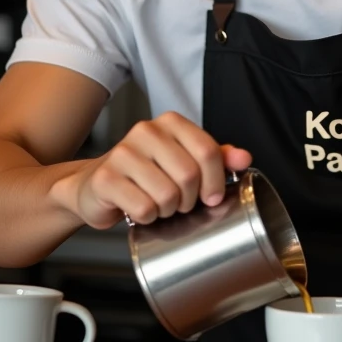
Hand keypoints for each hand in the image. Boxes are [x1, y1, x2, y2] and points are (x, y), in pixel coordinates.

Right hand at [56, 112, 251, 229]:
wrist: (96, 187)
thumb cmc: (147, 175)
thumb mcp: (185, 161)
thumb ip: (217, 157)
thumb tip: (244, 158)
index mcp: (170, 123)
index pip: (208, 151)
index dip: (216, 181)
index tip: (212, 197)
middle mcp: (146, 131)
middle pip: (189, 175)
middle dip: (190, 200)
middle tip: (180, 203)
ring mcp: (123, 153)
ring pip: (167, 195)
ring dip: (168, 211)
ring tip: (159, 205)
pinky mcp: (106, 179)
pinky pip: (143, 208)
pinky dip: (147, 218)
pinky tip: (140, 210)